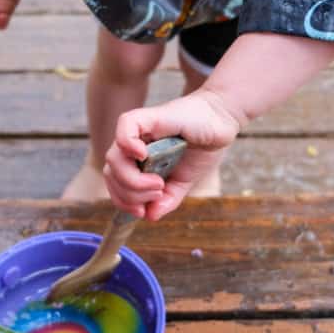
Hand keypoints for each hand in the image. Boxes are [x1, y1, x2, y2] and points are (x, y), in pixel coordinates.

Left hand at [103, 90, 241, 220]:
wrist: (223, 123)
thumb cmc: (202, 148)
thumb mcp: (184, 182)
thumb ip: (167, 199)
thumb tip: (150, 216)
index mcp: (137, 161)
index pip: (115, 183)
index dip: (123, 201)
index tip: (143, 211)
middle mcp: (133, 146)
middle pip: (111, 173)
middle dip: (130, 194)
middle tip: (157, 194)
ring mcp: (139, 131)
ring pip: (114, 158)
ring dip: (133, 179)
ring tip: (158, 183)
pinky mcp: (148, 116)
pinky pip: (125, 127)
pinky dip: (128, 143)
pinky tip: (143, 155)